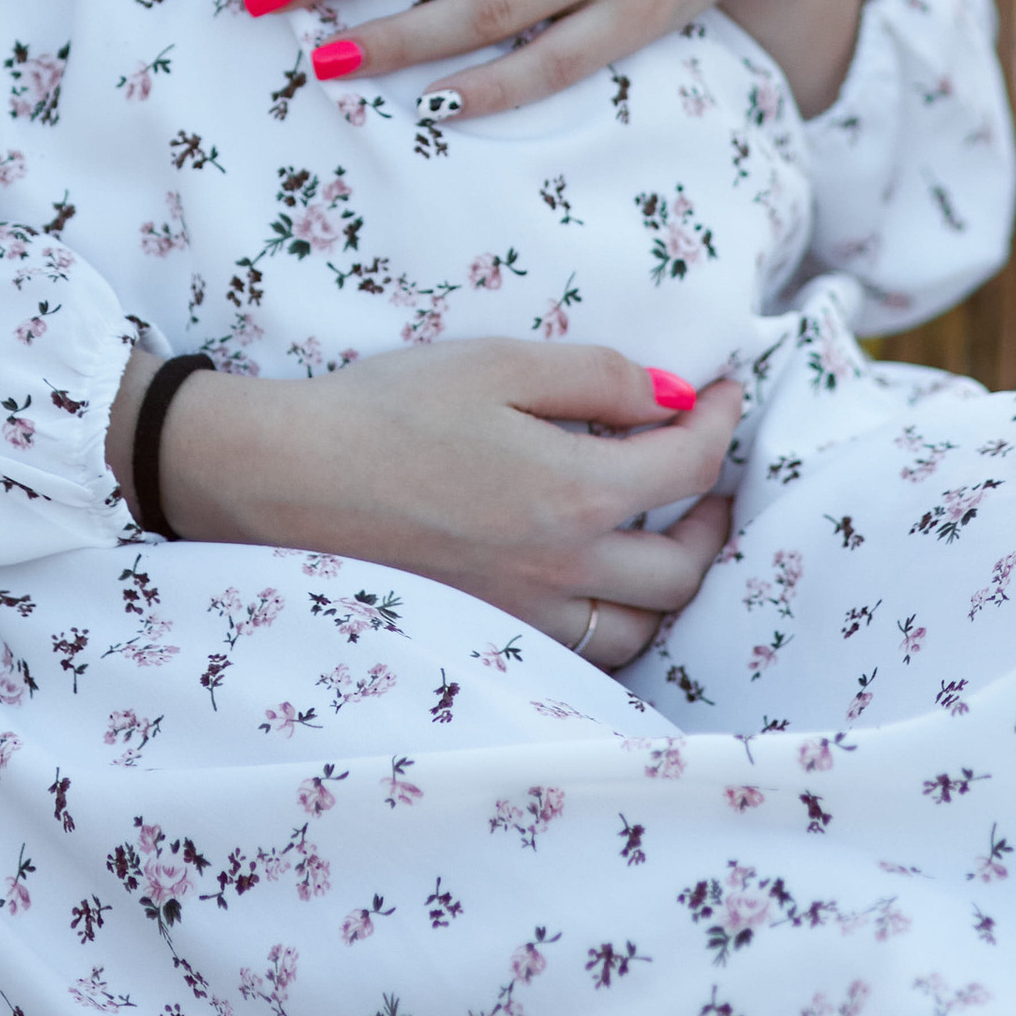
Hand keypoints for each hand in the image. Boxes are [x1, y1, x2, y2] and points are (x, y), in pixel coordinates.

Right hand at [110, 339, 742, 675]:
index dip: (723, 422)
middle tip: (713, 472)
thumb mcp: (496, 363)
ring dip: (677, 583)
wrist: (285, 482)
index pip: (689, 466)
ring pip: (643, 628)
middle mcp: (565, 571)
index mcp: (576, 494)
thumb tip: (673, 399)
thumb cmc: (387, 410)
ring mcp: (527, 617)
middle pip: (685, 568)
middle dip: (717, 514)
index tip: (730, 391)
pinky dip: (619, 622)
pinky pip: (587, 652)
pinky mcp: (491, 636)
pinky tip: (605, 585)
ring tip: (674, 536)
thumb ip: (596, 379)